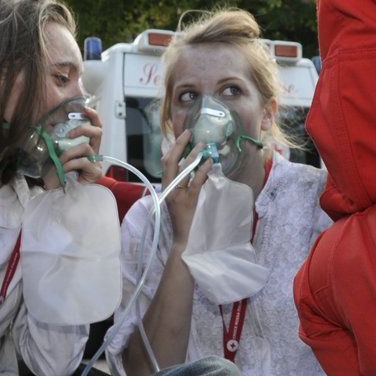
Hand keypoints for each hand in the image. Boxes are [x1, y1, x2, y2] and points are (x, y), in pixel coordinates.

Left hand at [41, 103, 105, 189]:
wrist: (68, 193)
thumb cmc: (64, 174)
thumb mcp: (61, 156)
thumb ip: (61, 146)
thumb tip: (48, 130)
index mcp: (89, 146)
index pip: (96, 126)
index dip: (93, 116)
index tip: (84, 108)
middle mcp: (95, 152)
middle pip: (98, 132)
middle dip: (83, 129)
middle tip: (69, 134)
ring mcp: (96, 162)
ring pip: (85, 147)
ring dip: (69, 153)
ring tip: (60, 162)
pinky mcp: (95, 172)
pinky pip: (82, 161)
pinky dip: (70, 164)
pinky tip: (64, 170)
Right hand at [158, 128, 208, 244]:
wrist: (185, 242)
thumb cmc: (186, 222)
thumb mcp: (180, 200)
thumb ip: (184, 185)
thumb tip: (195, 166)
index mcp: (166, 188)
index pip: (166, 163)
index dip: (174, 147)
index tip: (184, 136)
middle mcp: (169, 189)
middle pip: (170, 161)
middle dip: (180, 145)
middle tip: (191, 133)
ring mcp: (178, 196)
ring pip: (183, 169)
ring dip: (193, 155)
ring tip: (203, 145)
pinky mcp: (189, 202)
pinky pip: (196, 182)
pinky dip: (202, 170)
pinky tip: (208, 163)